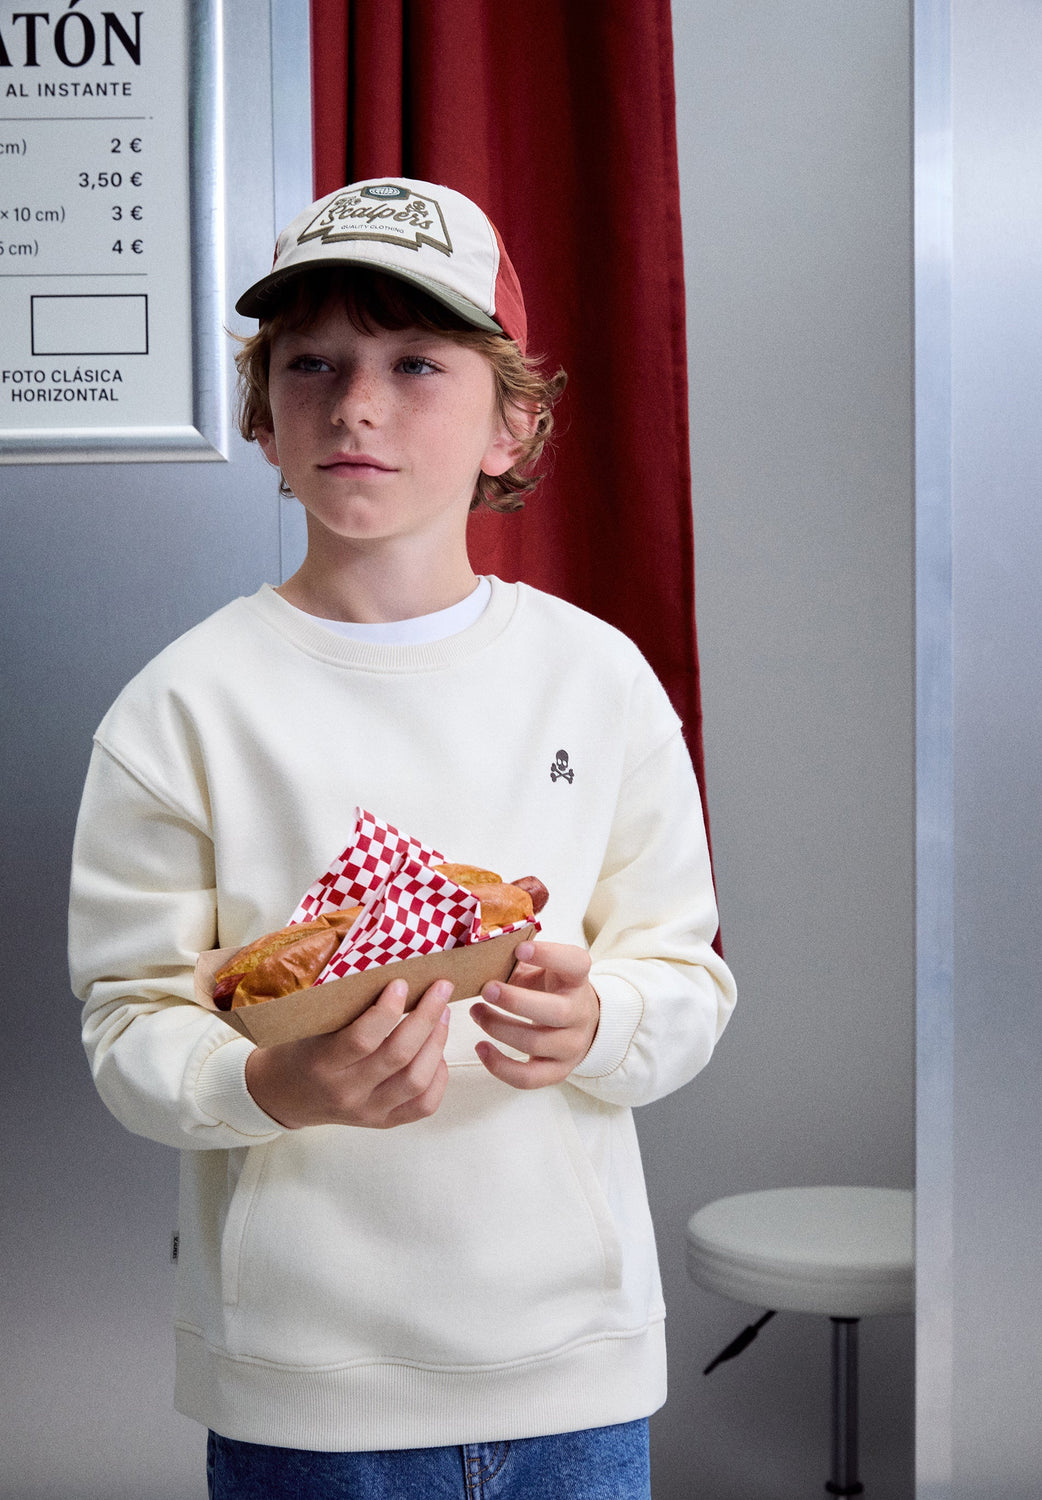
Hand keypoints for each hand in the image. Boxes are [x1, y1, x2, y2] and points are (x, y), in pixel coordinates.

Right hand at [244, 977, 451, 1128]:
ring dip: (437, 1042)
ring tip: (443, 1015)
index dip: (387, 1010)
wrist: (285, 1096)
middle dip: (426, 1017)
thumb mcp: (310, 1025)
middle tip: (440, 989)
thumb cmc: (300, 1049)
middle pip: (398, 1056)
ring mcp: (368, 1112)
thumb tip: (392, 970)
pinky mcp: (383, 1122)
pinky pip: (424, 1105)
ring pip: (417, 1080)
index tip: (401, 983)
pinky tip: (437, 1053)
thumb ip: (345, 1006)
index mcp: (323, 1064)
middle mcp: (347, 1092)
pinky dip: (439, 1075)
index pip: (362, 1039)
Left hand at [470, 940, 600, 1089]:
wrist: (582, 1024)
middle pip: (555, 1012)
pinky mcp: (558, 1071)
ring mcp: (571, 1045)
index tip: (519, 949)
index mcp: (577, 980)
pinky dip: (500, 1066)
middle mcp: (580, 1013)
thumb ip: (518, 960)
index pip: (576, 964)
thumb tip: (479, 949)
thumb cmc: (551, 989)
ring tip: (476, 1012)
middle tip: (486, 989)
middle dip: (516, 1001)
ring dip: (499, 1028)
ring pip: (536, 1043)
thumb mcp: (542, 968)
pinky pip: (529, 1077)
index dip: (549, 956)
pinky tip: (481, 1047)